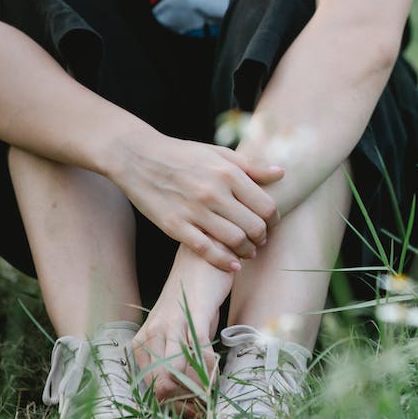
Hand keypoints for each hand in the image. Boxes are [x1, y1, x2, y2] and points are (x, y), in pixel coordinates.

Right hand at [109, 134, 283, 270]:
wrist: (136, 156)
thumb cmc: (182, 154)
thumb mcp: (218, 153)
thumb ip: (251, 166)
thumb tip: (281, 173)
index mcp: (228, 173)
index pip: (266, 206)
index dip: (274, 220)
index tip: (271, 224)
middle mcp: (214, 193)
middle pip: (254, 226)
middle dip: (262, 237)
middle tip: (261, 240)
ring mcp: (194, 211)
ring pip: (234, 241)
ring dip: (247, 251)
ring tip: (249, 251)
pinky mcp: (175, 226)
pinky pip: (207, 250)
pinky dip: (224, 261)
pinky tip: (233, 265)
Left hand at [133, 249, 233, 418]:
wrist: (203, 260)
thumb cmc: (195, 299)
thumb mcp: (183, 332)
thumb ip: (182, 359)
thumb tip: (192, 391)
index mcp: (143, 344)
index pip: (150, 390)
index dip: (171, 408)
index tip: (192, 414)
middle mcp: (150, 337)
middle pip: (162, 389)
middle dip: (184, 406)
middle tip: (203, 410)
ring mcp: (169, 327)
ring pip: (178, 375)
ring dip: (198, 392)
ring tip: (211, 398)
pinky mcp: (192, 317)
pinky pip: (200, 354)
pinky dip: (210, 370)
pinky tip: (218, 374)